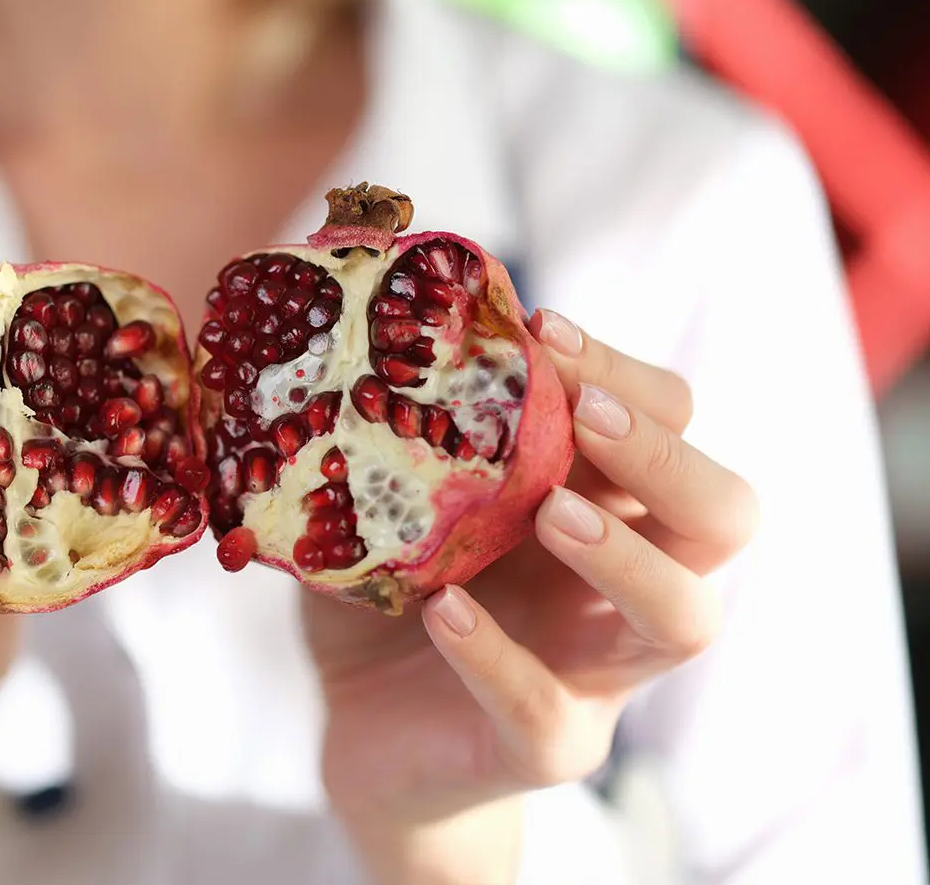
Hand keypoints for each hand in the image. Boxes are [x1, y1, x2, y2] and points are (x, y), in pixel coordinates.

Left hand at [305, 309, 758, 883]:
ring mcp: (597, 672)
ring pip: (684, 617)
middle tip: (586, 416)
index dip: (625, 375)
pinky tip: (443, 610)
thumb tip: (350, 340)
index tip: (542, 329)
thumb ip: (398, 437)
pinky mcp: (546, 746)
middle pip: (723, 514)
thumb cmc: (391, 595)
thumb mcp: (396, 502)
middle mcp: (623, 584)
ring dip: (624, 555)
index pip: (669, 422)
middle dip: (666, 455)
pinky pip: (545, 709)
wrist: (363, 730)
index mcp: (601, 505)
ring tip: (550, 513)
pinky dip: (496, 655)